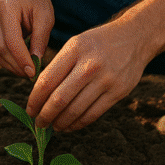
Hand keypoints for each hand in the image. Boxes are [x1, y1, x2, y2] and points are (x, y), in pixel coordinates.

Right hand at [0, 0, 54, 77]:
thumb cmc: (37, 2)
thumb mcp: (46, 16)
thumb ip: (40, 38)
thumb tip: (35, 63)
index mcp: (6, 8)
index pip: (11, 40)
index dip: (21, 59)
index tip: (33, 72)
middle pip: (2, 49)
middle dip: (17, 65)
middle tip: (33, 75)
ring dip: (12, 66)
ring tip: (28, 71)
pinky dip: (8, 61)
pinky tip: (21, 64)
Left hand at [25, 17, 147, 131]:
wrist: (134, 37)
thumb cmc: (98, 42)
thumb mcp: (76, 43)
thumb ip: (59, 65)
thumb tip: (40, 93)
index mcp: (74, 49)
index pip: (47, 80)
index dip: (35, 99)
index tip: (29, 109)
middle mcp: (89, 65)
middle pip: (59, 99)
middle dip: (45, 115)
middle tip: (39, 123)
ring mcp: (105, 79)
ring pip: (75, 110)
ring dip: (61, 123)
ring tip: (54, 126)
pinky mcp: (118, 92)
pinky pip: (93, 114)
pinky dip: (78, 123)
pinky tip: (70, 125)